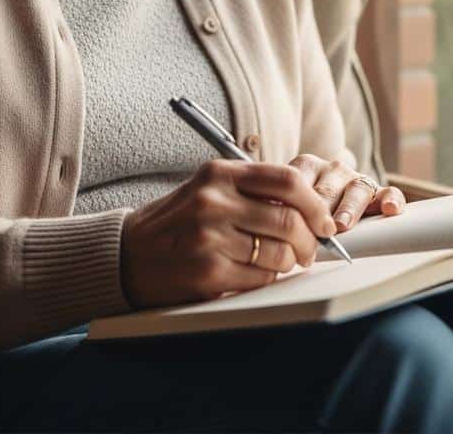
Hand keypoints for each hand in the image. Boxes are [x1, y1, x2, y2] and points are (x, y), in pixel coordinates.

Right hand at [120, 159, 338, 309]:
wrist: (128, 254)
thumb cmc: (177, 221)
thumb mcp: (209, 189)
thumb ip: (252, 189)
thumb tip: (309, 204)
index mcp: (219, 174)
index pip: (286, 179)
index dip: (315, 202)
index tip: (324, 219)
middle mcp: (214, 202)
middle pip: (289, 218)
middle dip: (311, 239)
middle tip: (311, 248)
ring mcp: (210, 238)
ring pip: (280, 252)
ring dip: (291, 261)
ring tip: (283, 261)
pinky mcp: (208, 273)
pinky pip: (261, 278)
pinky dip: (268, 278)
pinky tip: (257, 273)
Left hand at [287, 154, 406, 233]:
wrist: (328, 205)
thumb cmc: (305, 211)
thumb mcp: (291, 204)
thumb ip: (286, 211)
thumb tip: (277, 231)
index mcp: (307, 167)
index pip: (300, 180)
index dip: (295, 201)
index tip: (290, 217)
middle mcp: (332, 170)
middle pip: (327, 189)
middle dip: (321, 208)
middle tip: (316, 227)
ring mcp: (356, 179)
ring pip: (357, 189)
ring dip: (348, 208)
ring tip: (342, 225)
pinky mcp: (379, 192)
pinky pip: (389, 192)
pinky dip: (391, 200)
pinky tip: (389, 209)